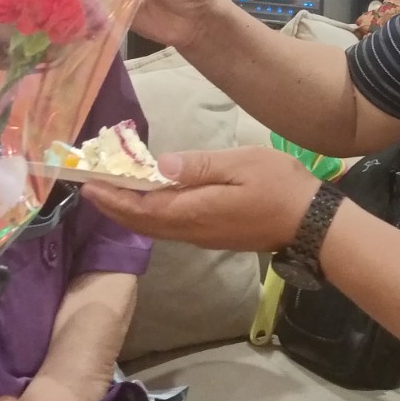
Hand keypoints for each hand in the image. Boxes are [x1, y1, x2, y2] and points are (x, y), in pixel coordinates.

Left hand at [84, 146, 320, 252]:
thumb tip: (160, 166)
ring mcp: (201, 236)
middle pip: (142, 222)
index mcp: (194, 211)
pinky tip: (147, 199)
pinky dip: (148, 214)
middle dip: (113, 206)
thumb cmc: (279, 187)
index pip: (141, 208)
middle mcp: (191, 230)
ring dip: (129, 211)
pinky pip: (168, 227)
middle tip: (88, 187)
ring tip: (110, 191)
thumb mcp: (241, 165)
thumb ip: (199, 166)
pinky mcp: (211, 234)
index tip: (87, 185)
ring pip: (154, 227)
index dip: (112, 198)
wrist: (312, 224)